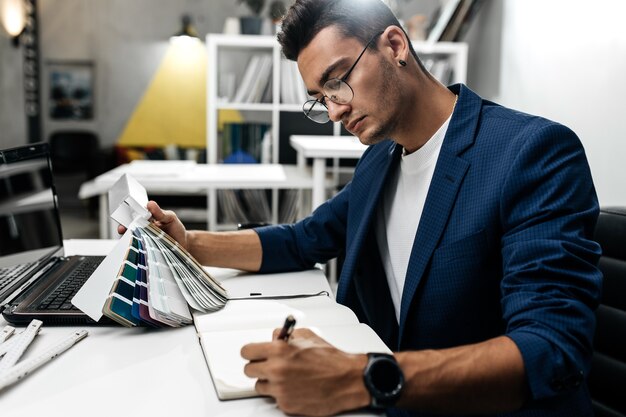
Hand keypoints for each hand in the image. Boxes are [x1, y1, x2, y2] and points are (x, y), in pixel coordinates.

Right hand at [117, 200, 188, 248]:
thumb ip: (160, 213)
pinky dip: (136, 248)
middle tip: (122, 229)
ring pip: (132, 238)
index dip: (129, 216)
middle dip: (124, 227)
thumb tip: (150, 204)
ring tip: (130, 238)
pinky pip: (138, 248)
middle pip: (130, 227)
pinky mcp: (147, 249)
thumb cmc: (176, 229)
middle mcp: (143, 228)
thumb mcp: (170, 218)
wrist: (184, 244)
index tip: (127, 218)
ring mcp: (144, 239)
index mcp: (147, 219)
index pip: (135, 215)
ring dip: (130, 238)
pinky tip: (136, 248)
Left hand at [241, 328, 368, 416]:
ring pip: (260, 386)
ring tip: (285, 377)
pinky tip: (295, 387)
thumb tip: (274, 337)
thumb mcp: (308, 336)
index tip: (253, 353)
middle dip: (259, 366)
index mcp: (279, 351)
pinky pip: (275, 398)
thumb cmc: (331, 360)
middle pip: (249, 370)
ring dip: (269, 381)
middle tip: (269, 365)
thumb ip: (286, 336)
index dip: (251, 352)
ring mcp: (280, 389)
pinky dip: (282, 393)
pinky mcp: (286, 404)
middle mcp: (276, 370)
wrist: (347, 380)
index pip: (246, 352)